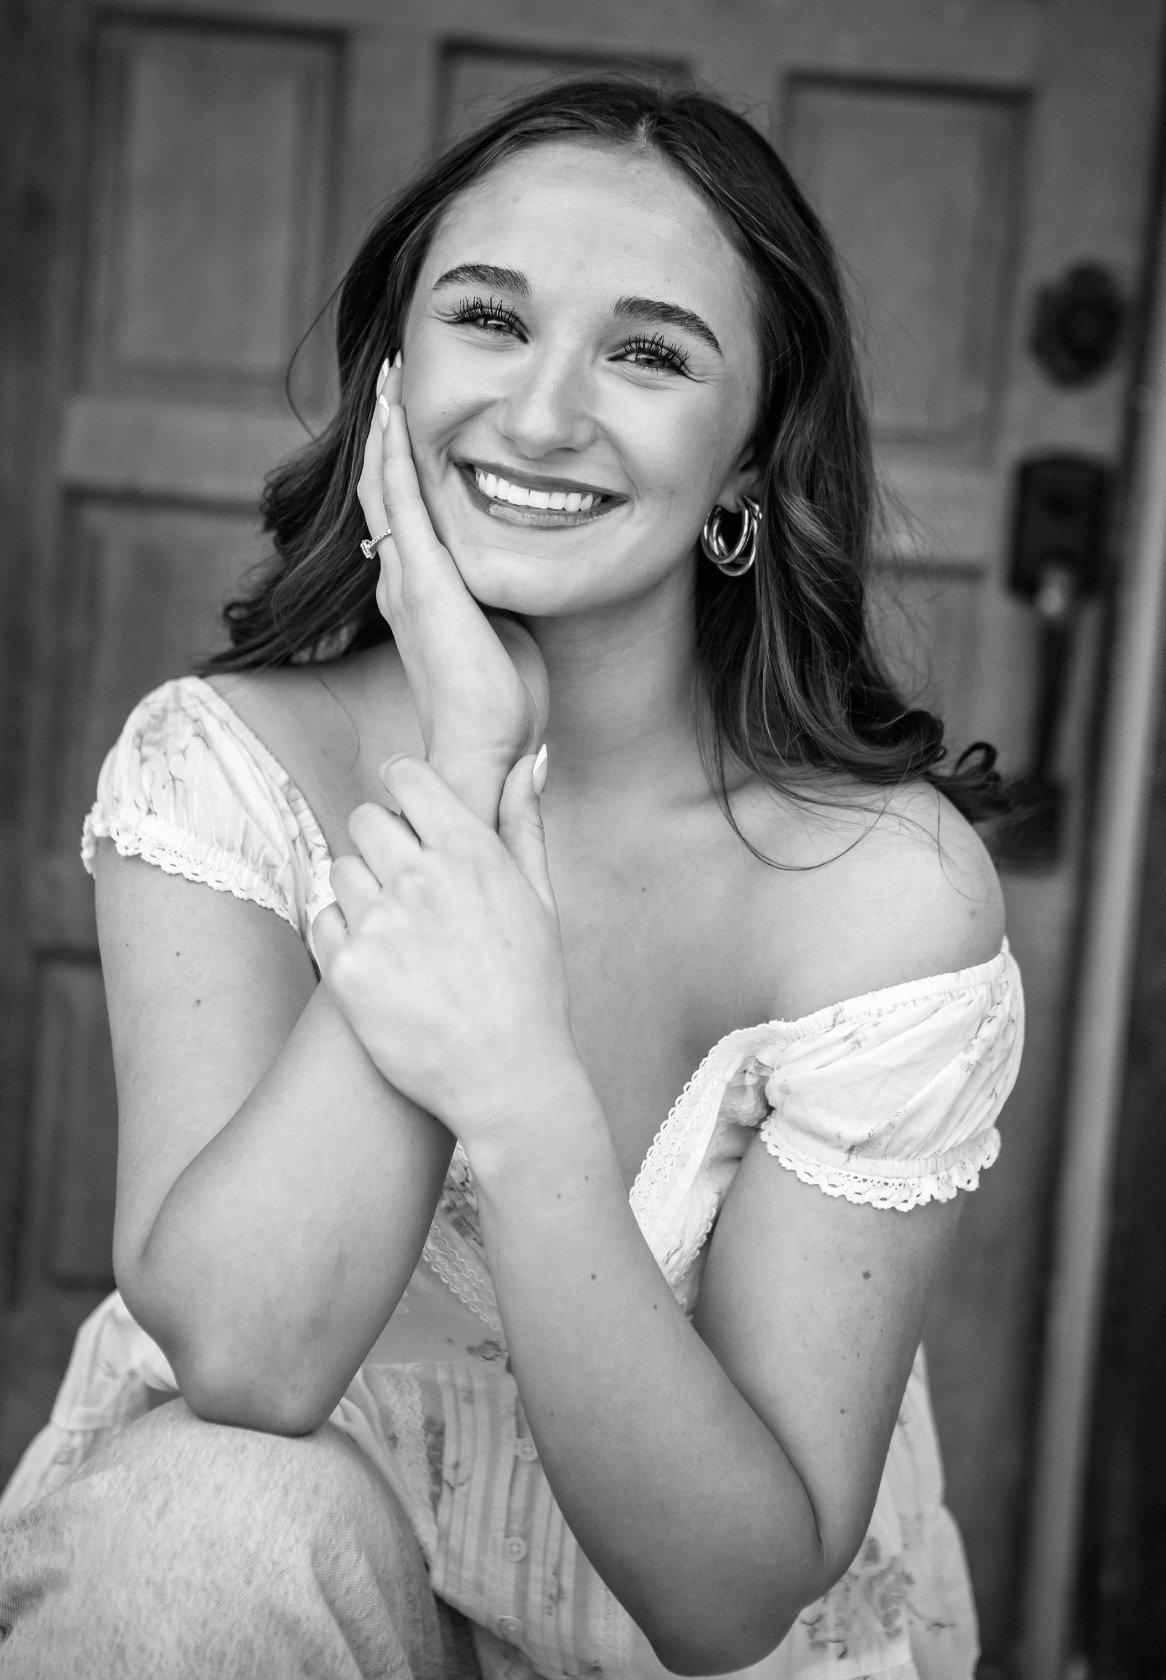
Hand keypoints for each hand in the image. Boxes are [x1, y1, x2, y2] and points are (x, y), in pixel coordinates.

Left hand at [313, 752, 580, 1147]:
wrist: (506, 1075)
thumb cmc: (531, 987)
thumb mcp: (540, 899)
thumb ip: (524, 824)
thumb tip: (527, 760)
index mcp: (469, 853)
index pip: (406, 777)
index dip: (402, 786)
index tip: (407, 807)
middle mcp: (420, 878)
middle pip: (365, 819)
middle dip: (381, 841)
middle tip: (405, 880)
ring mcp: (379, 923)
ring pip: (342, 870)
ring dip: (362, 891)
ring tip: (398, 931)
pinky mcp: (347, 969)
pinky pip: (323, 922)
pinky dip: (343, 937)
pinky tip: (380, 963)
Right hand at [359, 360, 548, 809]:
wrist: (483, 745)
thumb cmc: (501, 706)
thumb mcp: (503, 635)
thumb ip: (500, 601)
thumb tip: (524, 582)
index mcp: (419, 593)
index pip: (401, 515)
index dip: (399, 466)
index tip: (406, 421)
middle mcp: (401, 579)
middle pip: (381, 491)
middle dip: (384, 434)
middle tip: (388, 382)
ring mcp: (405, 577)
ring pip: (382, 485)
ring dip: (384, 428)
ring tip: (387, 379)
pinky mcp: (421, 579)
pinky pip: (399, 500)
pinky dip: (393, 453)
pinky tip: (392, 413)